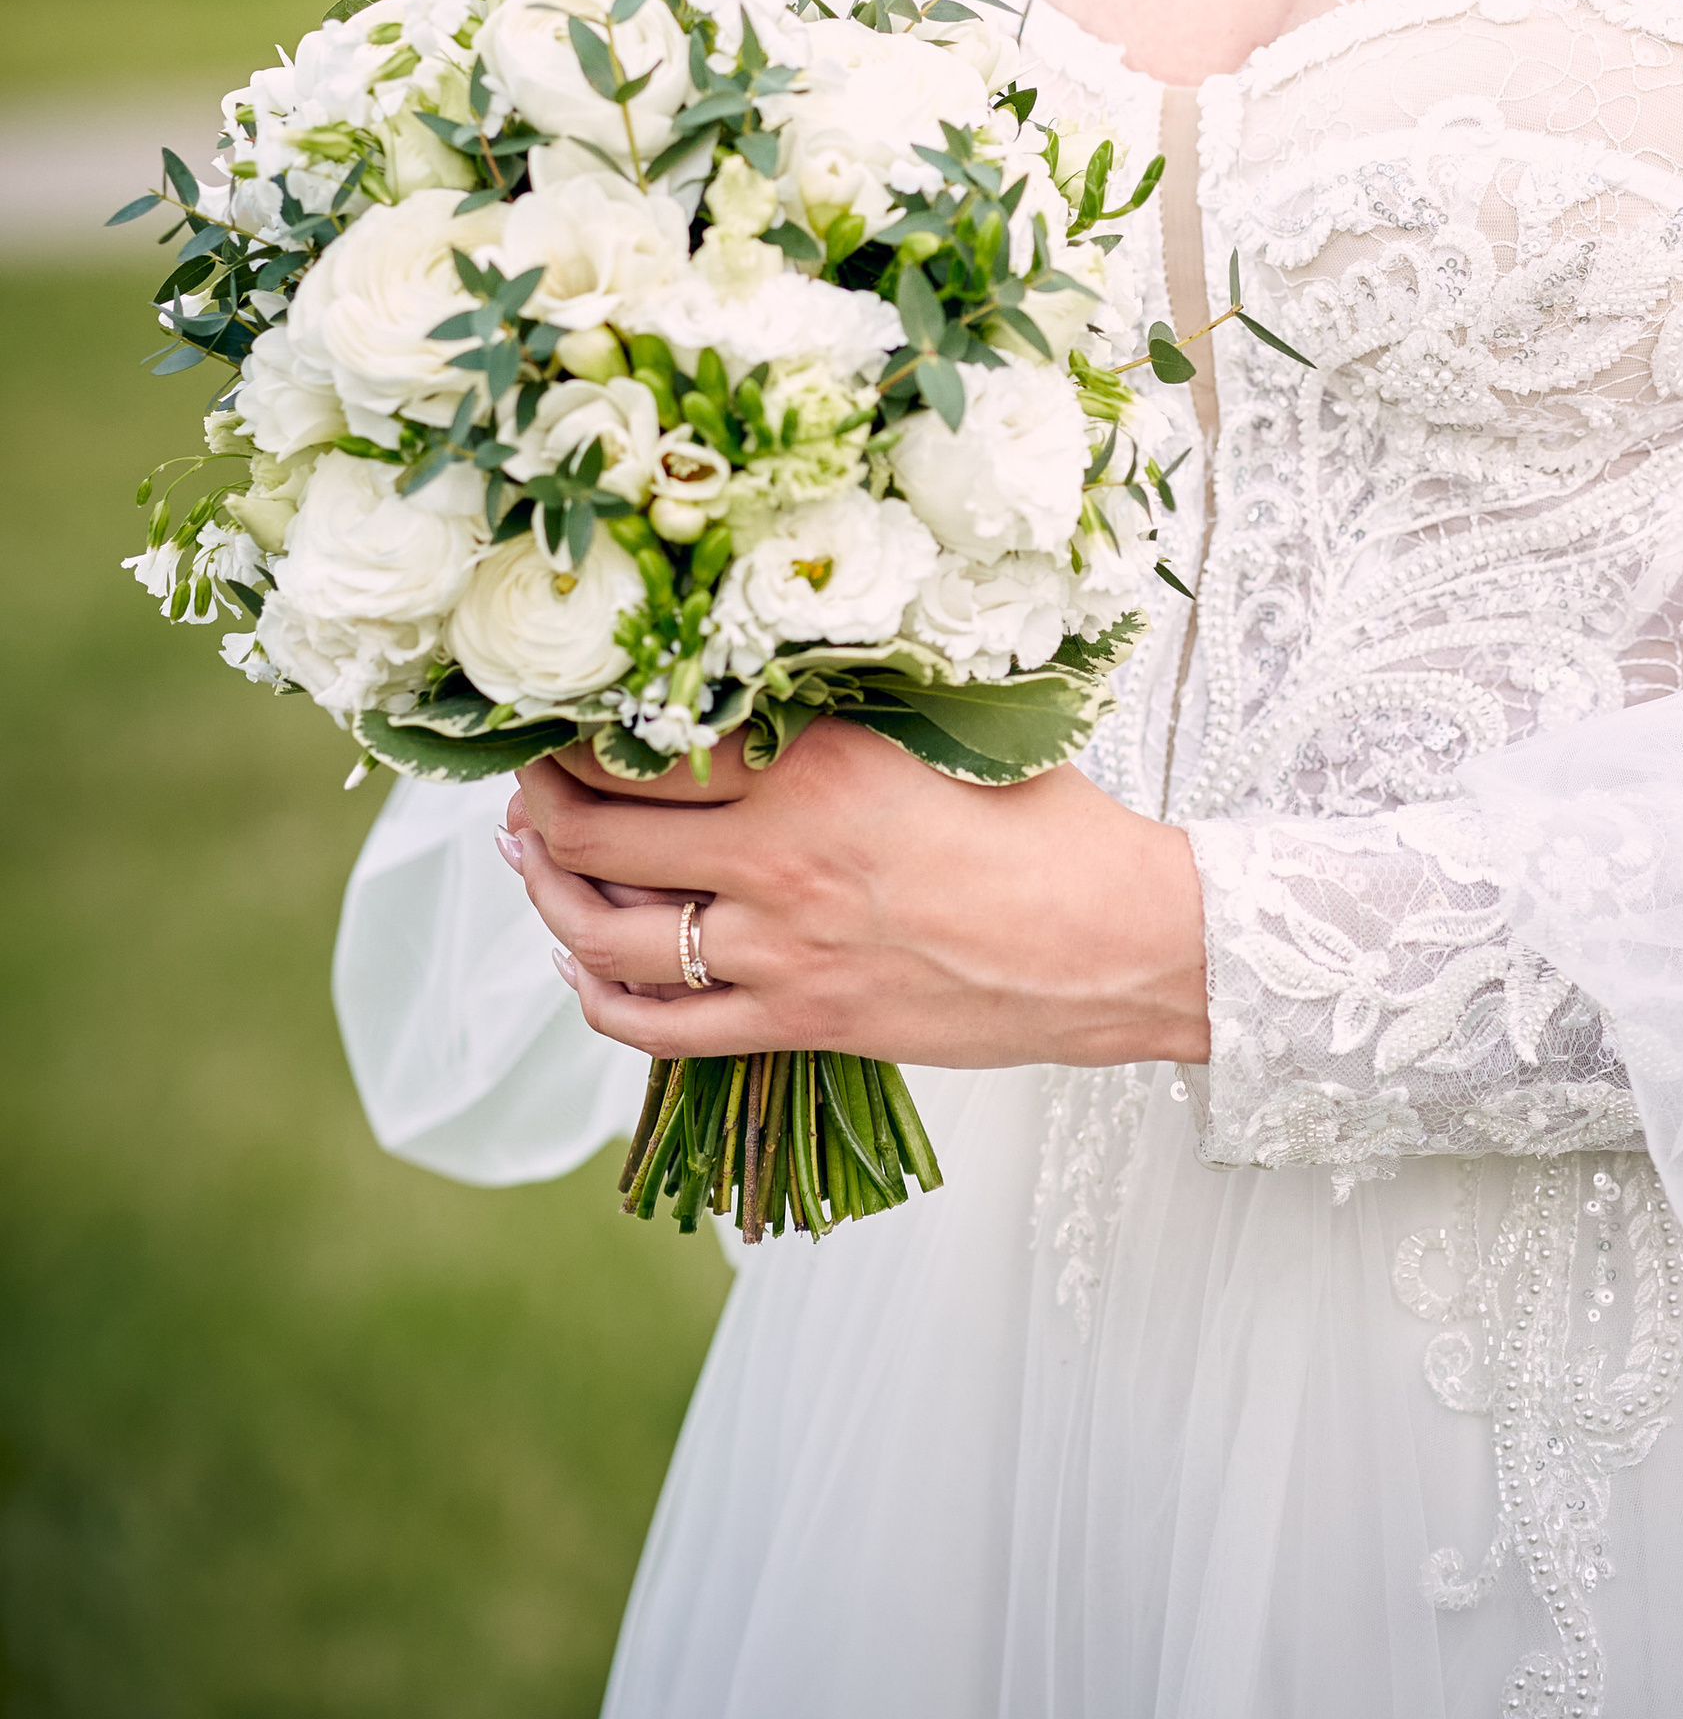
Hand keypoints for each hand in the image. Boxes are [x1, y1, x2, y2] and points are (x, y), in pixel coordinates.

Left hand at [501, 725, 1210, 1070]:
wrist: (1119, 943)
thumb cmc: (1052, 826)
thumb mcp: (948, 735)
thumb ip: (846, 719)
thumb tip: (762, 691)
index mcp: (818, 760)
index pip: (648, 738)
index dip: (579, 727)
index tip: (559, 713)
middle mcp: (782, 852)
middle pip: (598, 830)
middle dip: (540, 808)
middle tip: (527, 790)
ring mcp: (783, 948)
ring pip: (607, 933)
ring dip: (551, 900)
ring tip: (537, 870)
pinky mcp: (801, 1022)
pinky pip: (659, 1028)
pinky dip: (600, 1000)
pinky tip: (586, 972)